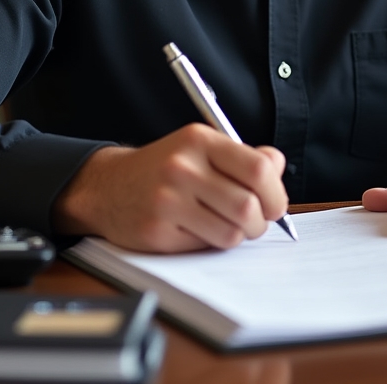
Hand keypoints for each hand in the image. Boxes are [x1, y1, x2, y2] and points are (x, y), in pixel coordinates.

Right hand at [52, 123, 288, 252]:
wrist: (109, 186)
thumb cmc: (164, 169)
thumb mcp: (201, 148)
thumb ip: (242, 156)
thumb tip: (277, 166)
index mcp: (200, 140)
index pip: (257, 168)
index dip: (275, 193)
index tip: (274, 204)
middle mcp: (183, 167)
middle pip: (248, 205)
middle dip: (260, 222)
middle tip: (254, 222)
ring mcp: (167, 200)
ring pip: (231, 232)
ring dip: (238, 236)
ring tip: (228, 226)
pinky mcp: (157, 231)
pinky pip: (205, 247)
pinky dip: (210, 243)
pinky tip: (197, 230)